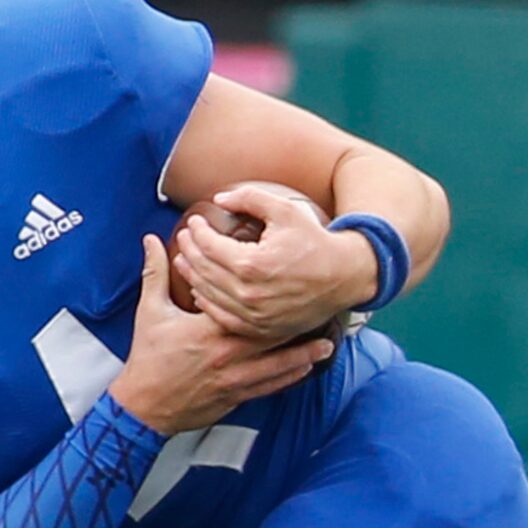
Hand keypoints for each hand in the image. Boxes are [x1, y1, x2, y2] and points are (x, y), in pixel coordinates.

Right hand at [110, 233, 334, 436]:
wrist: (145, 406)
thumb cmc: (148, 359)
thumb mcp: (150, 312)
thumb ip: (155, 274)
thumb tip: (152, 239)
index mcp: (209, 330)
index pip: (244, 308)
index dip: (268, 296)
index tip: (288, 282)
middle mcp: (227, 355)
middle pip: (272, 339)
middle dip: (299, 328)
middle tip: (323, 313)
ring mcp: (234, 379)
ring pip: (277, 368)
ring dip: (302, 357)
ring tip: (327, 346)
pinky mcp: (235, 398)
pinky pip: (268, 389)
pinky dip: (287, 379)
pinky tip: (303, 372)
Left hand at [172, 182, 378, 342]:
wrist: (343, 277)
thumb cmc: (314, 241)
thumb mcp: (284, 211)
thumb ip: (250, 198)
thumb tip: (219, 198)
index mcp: (252, 265)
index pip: (208, 247)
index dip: (197, 232)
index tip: (194, 223)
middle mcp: (249, 295)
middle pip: (204, 271)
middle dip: (190, 251)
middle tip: (185, 239)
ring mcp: (253, 316)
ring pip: (208, 296)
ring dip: (192, 277)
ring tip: (186, 261)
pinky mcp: (259, 329)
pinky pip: (222, 318)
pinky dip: (207, 303)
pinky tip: (200, 291)